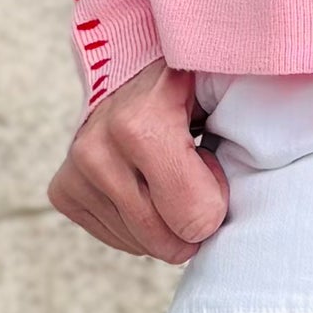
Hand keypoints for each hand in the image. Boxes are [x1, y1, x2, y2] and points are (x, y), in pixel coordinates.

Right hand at [47, 65, 228, 264]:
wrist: (140, 68)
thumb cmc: (194, 85)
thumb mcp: (228, 94)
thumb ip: (249, 131)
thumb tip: (248, 188)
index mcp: (141, 123)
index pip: (195, 218)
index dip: (215, 199)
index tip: (209, 162)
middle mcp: (97, 148)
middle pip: (166, 241)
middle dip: (191, 219)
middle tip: (193, 174)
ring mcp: (75, 170)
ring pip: (141, 244)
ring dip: (165, 220)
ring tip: (165, 173)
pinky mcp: (63, 190)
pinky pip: (117, 239)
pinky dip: (139, 225)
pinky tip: (143, 185)